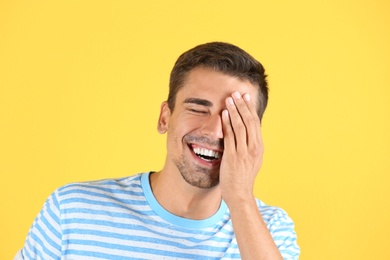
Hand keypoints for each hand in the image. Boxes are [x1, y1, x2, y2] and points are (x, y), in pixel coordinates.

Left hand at [220, 91, 263, 205]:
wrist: (240, 194)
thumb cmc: (243, 178)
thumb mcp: (251, 160)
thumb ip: (249, 146)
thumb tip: (245, 133)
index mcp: (259, 147)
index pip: (255, 123)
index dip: (250, 109)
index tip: (246, 98)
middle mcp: (254, 147)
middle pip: (249, 121)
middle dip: (243, 106)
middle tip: (237, 93)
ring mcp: (244, 152)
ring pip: (240, 126)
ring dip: (234, 110)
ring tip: (229, 99)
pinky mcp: (234, 156)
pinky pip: (230, 136)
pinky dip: (227, 123)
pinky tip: (224, 114)